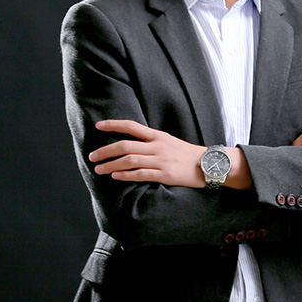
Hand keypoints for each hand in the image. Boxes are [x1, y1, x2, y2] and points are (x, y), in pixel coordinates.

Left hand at [89, 119, 205, 186]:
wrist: (209, 164)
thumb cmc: (187, 154)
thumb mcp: (169, 141)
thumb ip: (151, 141)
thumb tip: (132, 143)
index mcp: (157, 135)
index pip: (132, 126)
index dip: (113, 125)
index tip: (98, 126)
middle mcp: (157, 146)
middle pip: (126, 145)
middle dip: (106, 150)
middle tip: (92, 156)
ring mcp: (161, 160)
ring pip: (130, 160)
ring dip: (111, 165)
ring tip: (99, 169)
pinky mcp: (165, 174)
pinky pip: (141, 174)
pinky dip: (126, 175)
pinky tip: (116, 177)